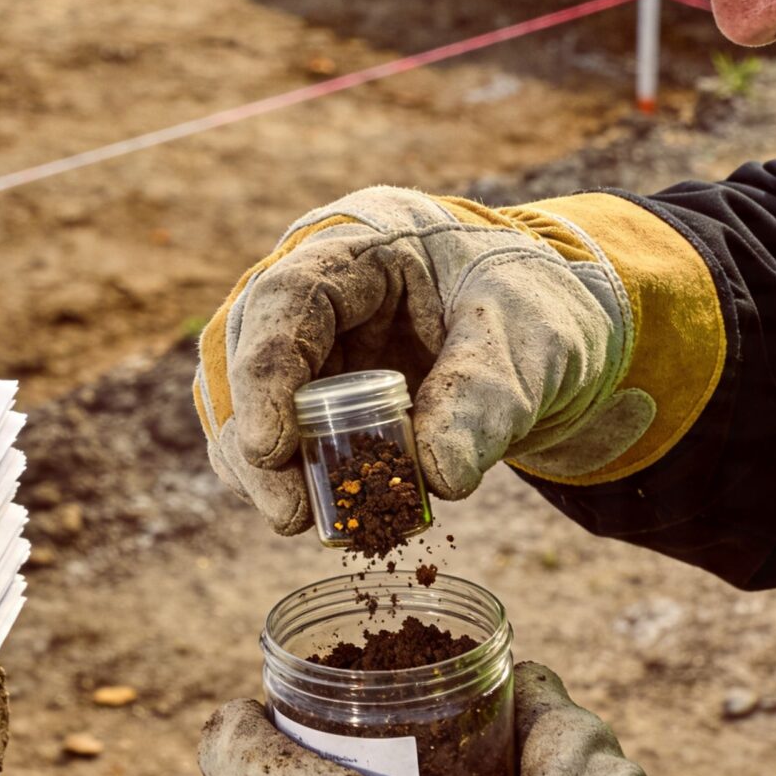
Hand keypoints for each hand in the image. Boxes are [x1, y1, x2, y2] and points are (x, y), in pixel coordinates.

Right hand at [192, 187, 650, 532]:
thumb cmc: (525, 308)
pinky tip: (328, 516)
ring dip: (263, 470)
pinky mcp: (310, 397)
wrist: (534, 328)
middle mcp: (311, 296)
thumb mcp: (529, 340)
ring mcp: (304, 347)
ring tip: (304, 523)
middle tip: (287, 513)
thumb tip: (441, 480)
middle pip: (242, 355)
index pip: (288, 297)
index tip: (272, 446)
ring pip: (242, 402)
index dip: (266, 370)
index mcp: (359, 252)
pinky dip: (294, 481)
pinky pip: (278, 439)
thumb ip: (487, 397)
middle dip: (251, 439)